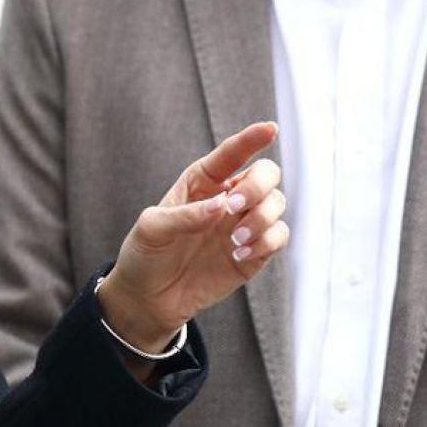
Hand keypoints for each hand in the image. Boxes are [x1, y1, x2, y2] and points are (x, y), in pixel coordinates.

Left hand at [98, 121, 287, 357]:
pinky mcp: (255, 252)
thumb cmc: (146, 254)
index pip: (230, 154)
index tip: (270, 129)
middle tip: (233, 208)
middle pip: (266, 174)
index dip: (251, 139)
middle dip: (257, 186)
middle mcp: (228, 198)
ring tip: (235, 240)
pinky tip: (240, 253)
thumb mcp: (152, 229)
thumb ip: (185, 215)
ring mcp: (244, 224)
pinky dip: (267, 241)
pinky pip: (279, 237)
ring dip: (262, 218)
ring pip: (277, 204)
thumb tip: (223, 206)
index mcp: (201, 182)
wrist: (150, 297)